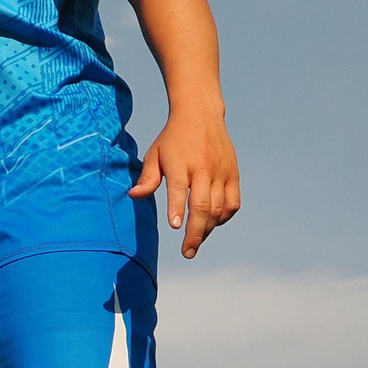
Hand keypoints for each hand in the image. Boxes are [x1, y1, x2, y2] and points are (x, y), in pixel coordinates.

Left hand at [129, 108, 240, 257]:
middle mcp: (203, 168)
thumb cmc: (172, 139)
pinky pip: (232, 203)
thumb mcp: (155, 154)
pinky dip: (223, 218)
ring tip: (195, 242)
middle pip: (202, 206)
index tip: (175, 227)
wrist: (201, 115)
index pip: (179, 189)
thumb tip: (134, 196)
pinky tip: (211, 224)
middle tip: (187, 253)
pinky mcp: (234, 174)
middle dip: (194, 233)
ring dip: (207, 229)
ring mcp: (221, 172)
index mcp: (180, 163)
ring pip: (218, 209)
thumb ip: (147, 177)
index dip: (177, 209)